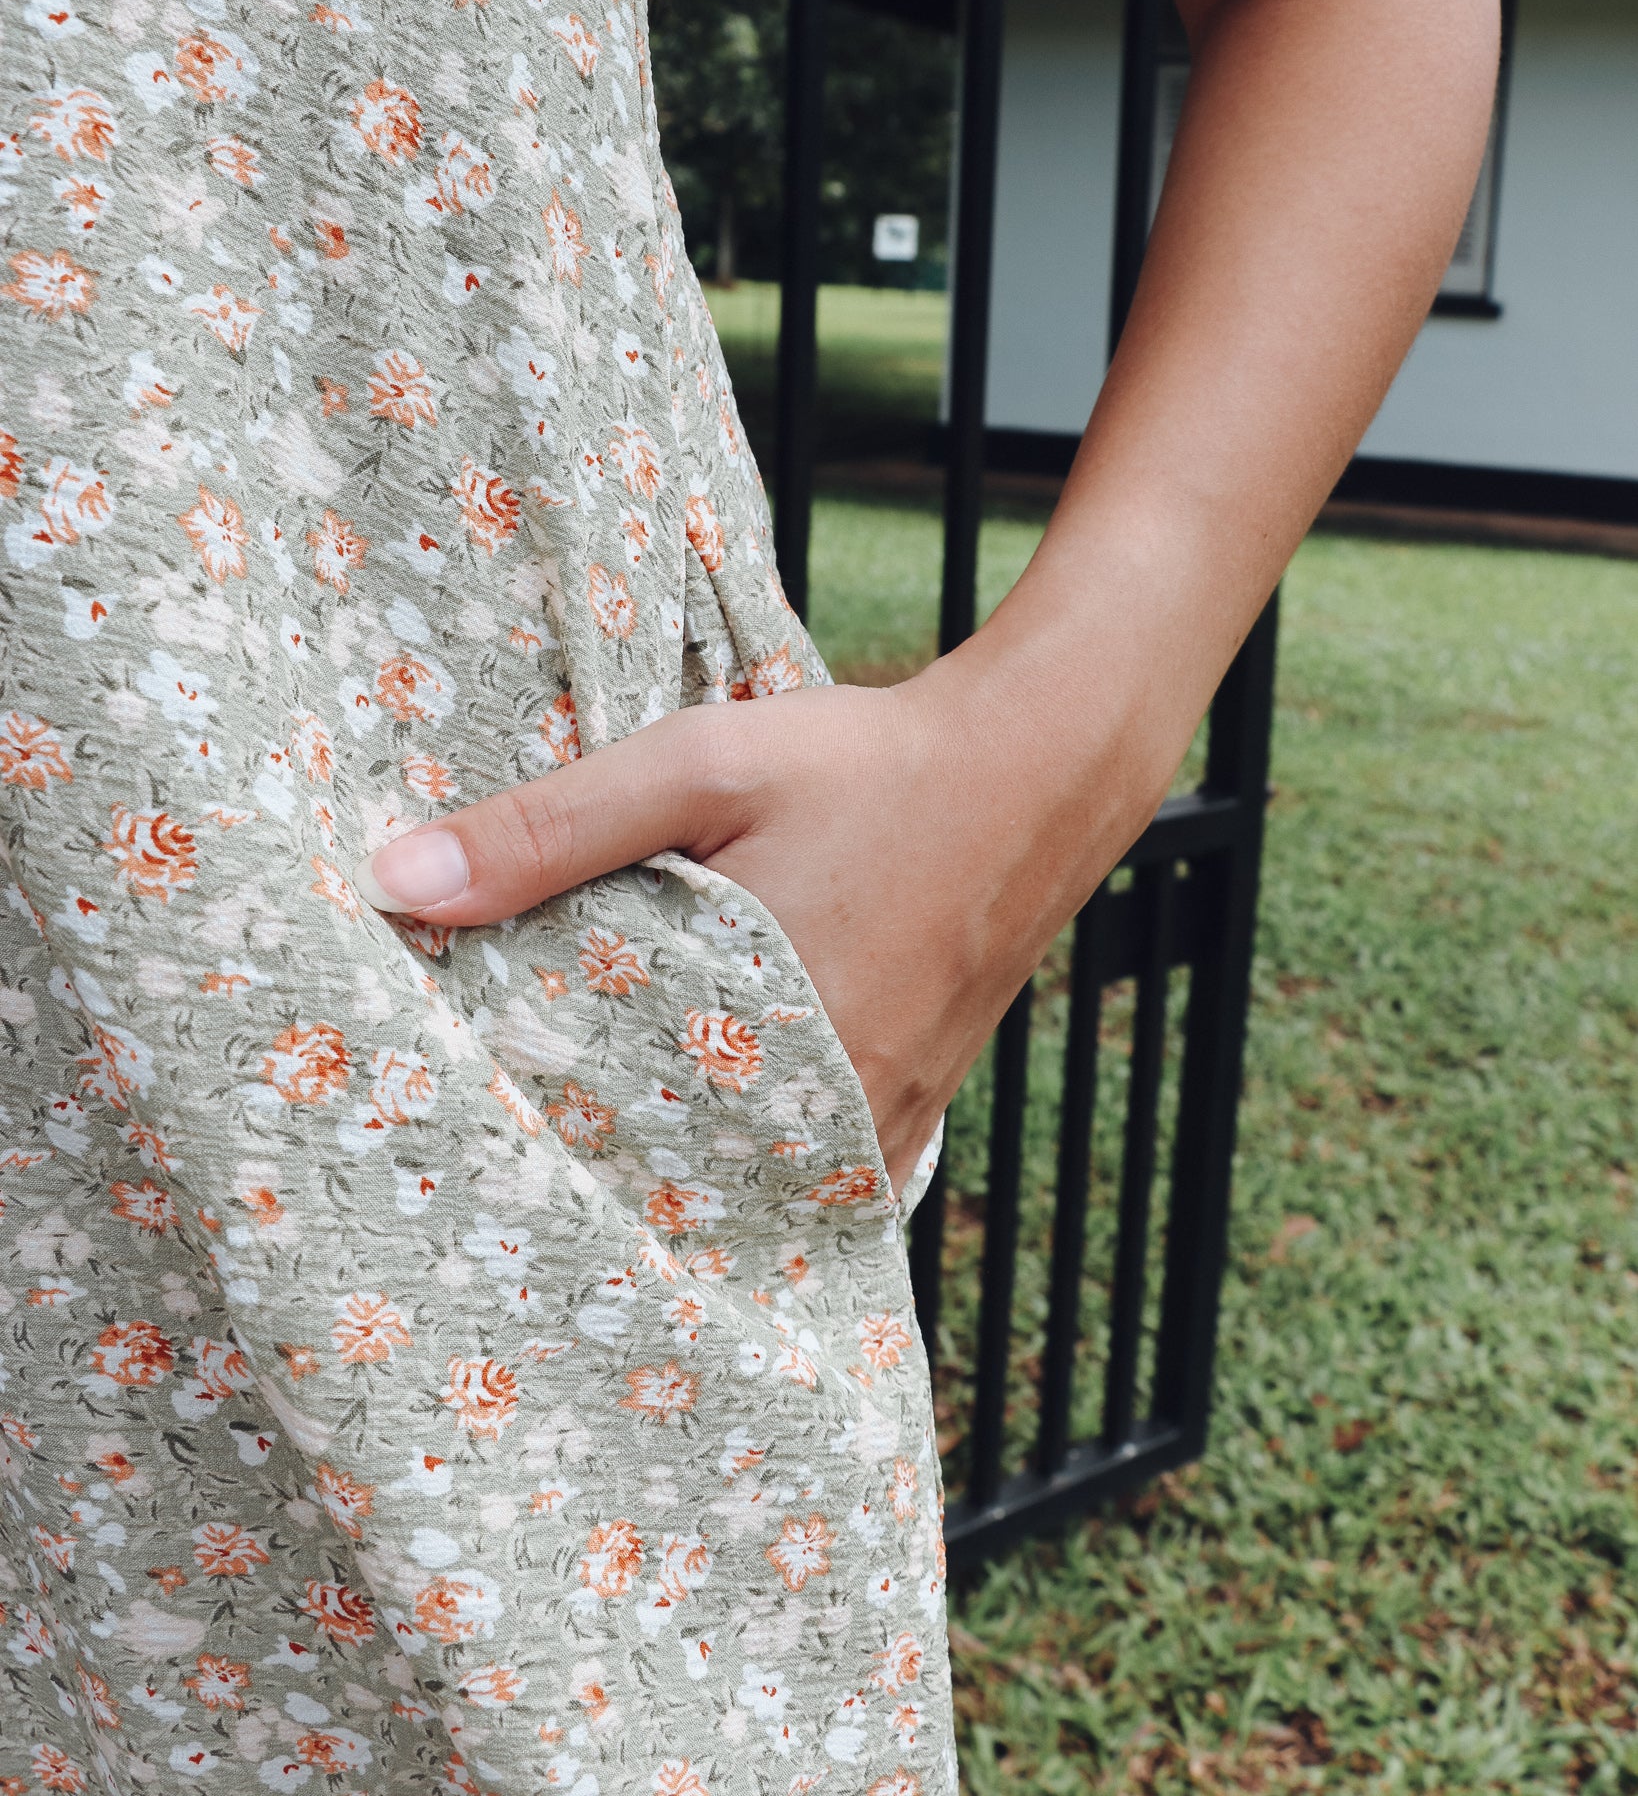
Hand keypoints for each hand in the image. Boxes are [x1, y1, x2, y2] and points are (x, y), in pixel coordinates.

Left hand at [352, 661, 1156, 1195]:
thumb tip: (398, 881)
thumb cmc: (866, 767)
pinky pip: (820, 1173)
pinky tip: (706, 1147)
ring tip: (589, 1158)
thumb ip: (550, 828)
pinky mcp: (918, 1105)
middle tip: (497, 1161)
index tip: (448, 1135)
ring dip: (674, 1172)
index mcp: (756, 1035)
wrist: (1034, 770)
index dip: (521, 1139)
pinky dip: (757, 1164)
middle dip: (592, 1170)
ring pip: (746, 1185)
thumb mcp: (696, 766)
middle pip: (673, 1179)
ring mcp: (881, 1119)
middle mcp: (825, 1103)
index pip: (601, 1136)